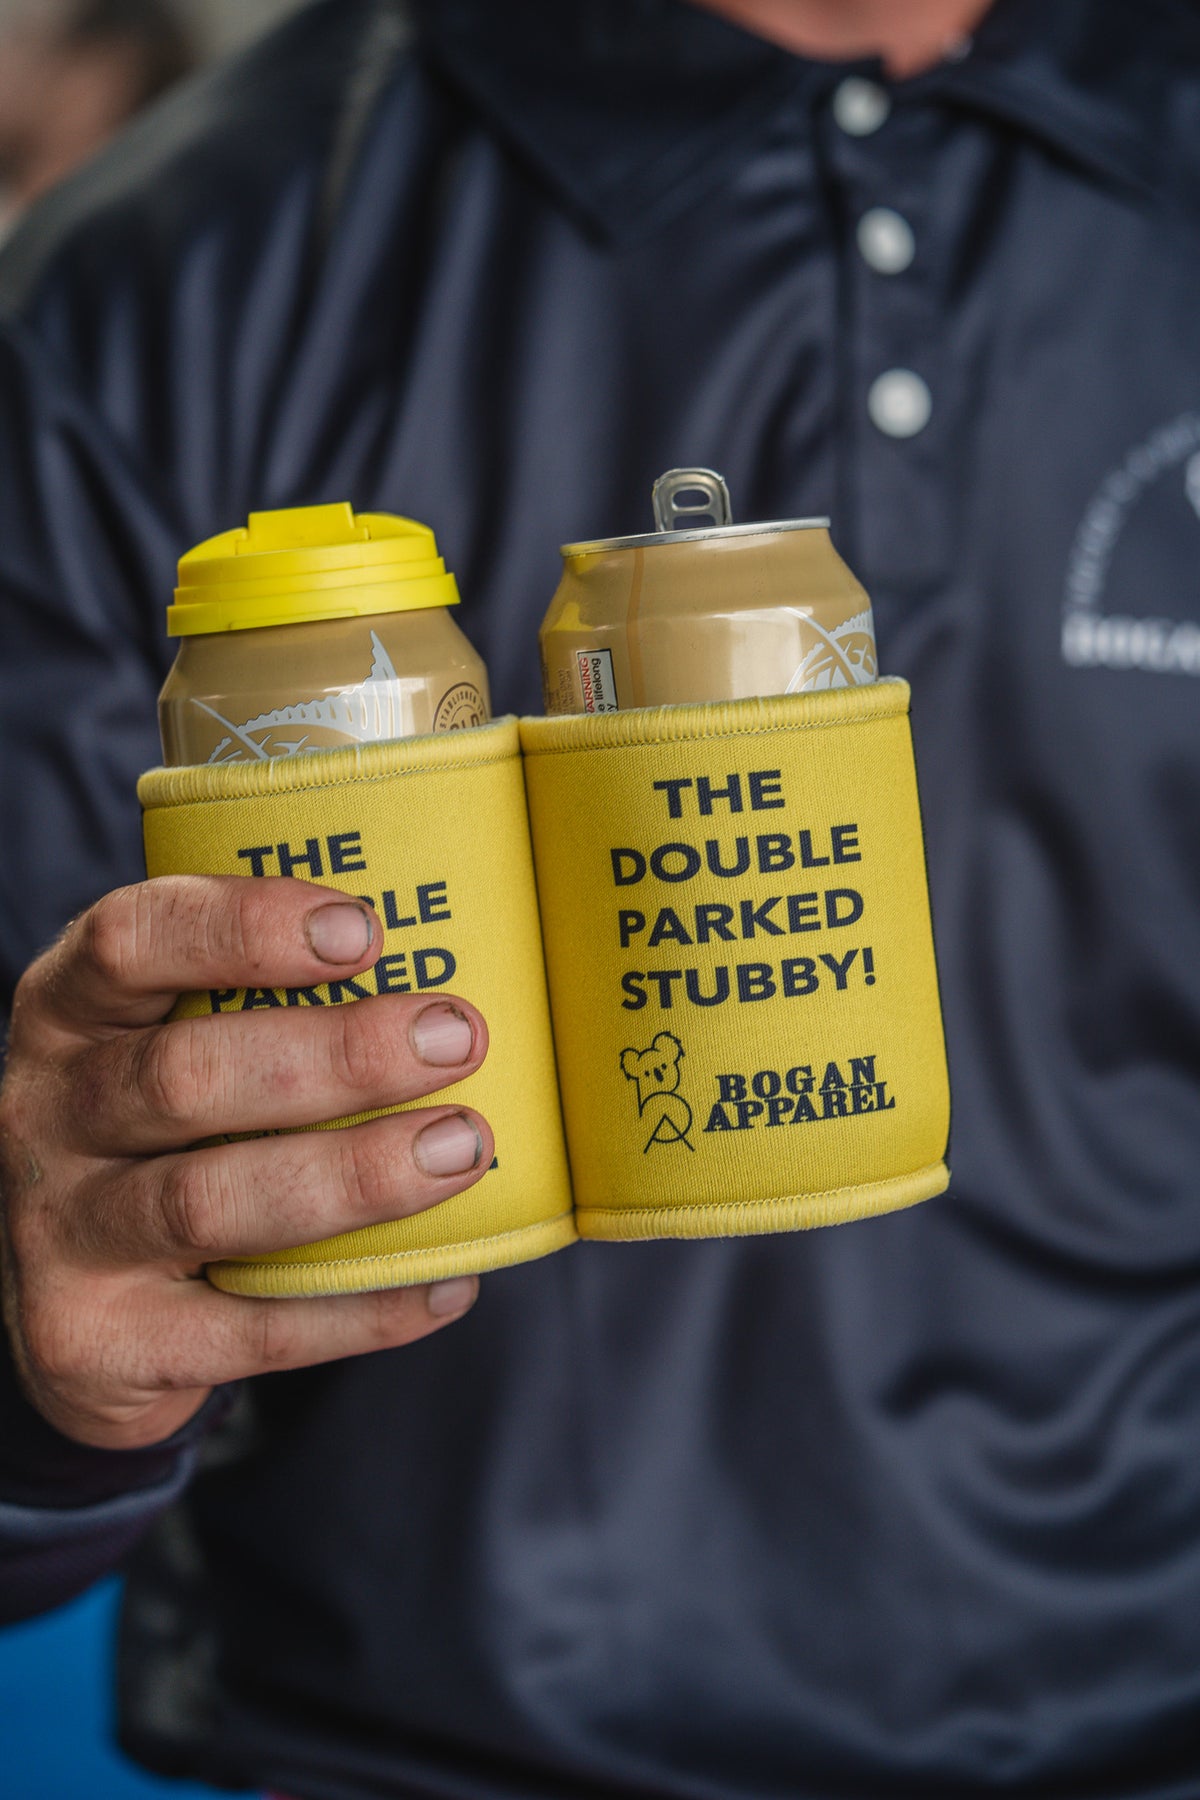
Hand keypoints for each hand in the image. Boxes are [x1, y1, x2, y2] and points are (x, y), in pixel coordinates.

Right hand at [0, 876, 491, 1450]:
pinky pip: (248, 1330)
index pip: (127, 941)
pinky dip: (359, 1309)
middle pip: (183, 1076)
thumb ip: (264, 1002)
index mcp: (68, 1014)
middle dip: (336, 1055)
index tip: (362, 932)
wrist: (71, 1310)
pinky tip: (447, 1282)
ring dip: (353, 1176)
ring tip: (460, 1147)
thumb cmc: (164, 1137)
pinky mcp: (96, 1344)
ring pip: (209, 1203)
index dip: (241, 929)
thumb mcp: (168, 1043)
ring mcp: (60, 1238)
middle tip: (453, 1036)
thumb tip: (463, 965)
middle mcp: (44, 1115)